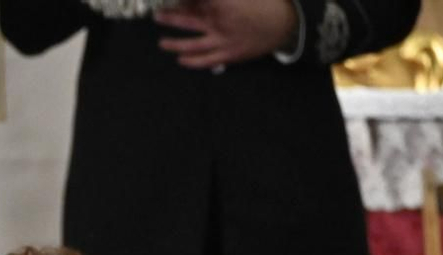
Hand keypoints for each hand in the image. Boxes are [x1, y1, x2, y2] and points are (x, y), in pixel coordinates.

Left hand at [154, 0, 299, 68]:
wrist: (285, 24)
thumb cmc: (264, 3)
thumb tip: (205, 1)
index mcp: (223, 3)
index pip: (195, 2)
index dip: (182, 2)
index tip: (168, 1)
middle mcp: (218, 23)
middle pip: (188, 20)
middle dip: (171, 17)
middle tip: (157, 15)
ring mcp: (222, 41)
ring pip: (191, 44)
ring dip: (174, 43)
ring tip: (161, 43)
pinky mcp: (228, 55)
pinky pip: (205, 61)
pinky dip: (191, 61)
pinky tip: (180, 60)